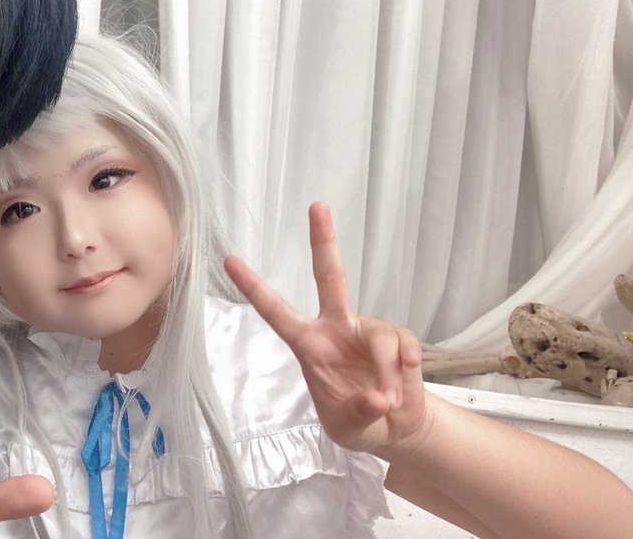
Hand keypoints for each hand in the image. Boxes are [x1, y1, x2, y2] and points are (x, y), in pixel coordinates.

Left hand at [222, 202, 428, 455]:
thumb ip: (357, 412)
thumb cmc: (359, 420)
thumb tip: (376, 395)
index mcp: (308, 344)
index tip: (229, 259)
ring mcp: (369, 329)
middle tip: (317, 206)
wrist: (396, 428)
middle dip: (324, 241)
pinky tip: (401, 391)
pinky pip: (405, 348)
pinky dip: (405, 373)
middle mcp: (337, 327)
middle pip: (331, 277)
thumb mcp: (347, 429)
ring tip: (387, 402)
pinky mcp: (399, 338)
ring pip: (381, 335)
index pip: (275, 311)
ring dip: (387, 372)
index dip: (253, 287)